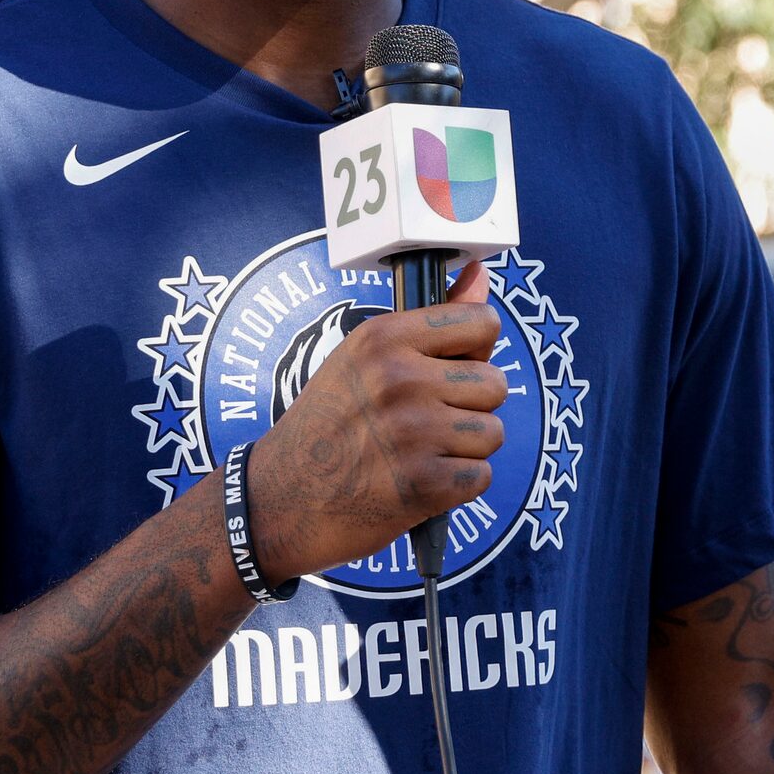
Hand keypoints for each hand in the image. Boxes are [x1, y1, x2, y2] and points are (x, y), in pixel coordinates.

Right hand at [245, 262, 506, 577]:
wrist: (279, 500)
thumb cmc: (326, 425)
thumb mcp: (363, 359)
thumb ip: (433, 320)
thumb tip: (482, 273)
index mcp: (383, 338)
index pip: (482, 323)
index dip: (477, 349)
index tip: (455, 367)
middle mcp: (400, 379)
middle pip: (495, 383)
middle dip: (472, 406)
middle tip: (429, 421)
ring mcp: (414, 432)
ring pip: (492, 433)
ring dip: (466, 449)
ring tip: (422, 451)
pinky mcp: (424, 484)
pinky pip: (481, 477)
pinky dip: (457, 486)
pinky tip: (420, 480)